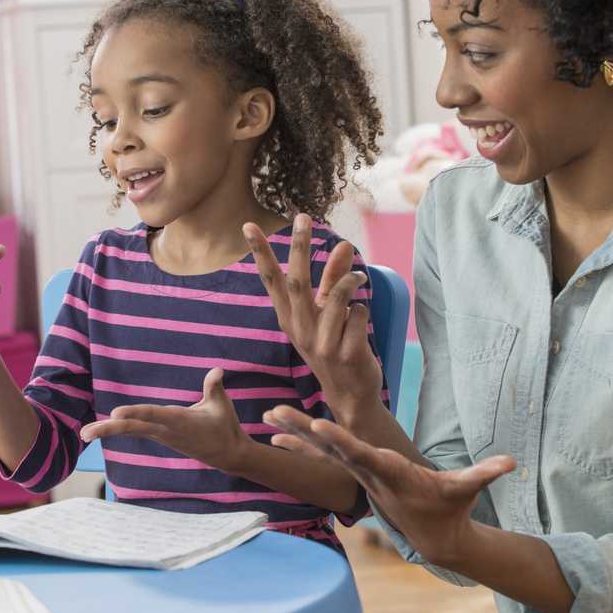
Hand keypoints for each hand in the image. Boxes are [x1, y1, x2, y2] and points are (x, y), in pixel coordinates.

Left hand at [79, 368, 253, 472]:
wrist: (226, 454)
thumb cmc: (224, 426)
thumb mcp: (222, 405)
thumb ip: (214, 387)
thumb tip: (217, 370)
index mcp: (180, 422)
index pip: (154, 415)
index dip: (135, 413)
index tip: (116, 413)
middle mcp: (166, 431)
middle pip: (133, 428)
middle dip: (109, 430)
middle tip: (85, 434)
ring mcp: (161, 436)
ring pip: (131, 431)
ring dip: (108, 431)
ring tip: (84, 433)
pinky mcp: (159, 437)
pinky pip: (135, 431)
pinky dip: (118, 430)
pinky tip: (101, 429)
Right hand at [243, 213, 382, 422]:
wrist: (350, 395)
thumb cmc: (335, 347)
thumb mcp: (327, 314)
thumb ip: (334, 279)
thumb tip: (343, 243)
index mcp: (290, 319)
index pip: (272, 281)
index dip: (260, 253)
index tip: (248, 226)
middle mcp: (301, 330)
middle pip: (297, 281)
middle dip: (299, 247)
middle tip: (302, 217)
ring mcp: (322, 343)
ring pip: (336, 296)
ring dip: (350, 281)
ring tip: (359, 278)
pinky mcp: (346, 353)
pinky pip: (358, 314)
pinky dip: (363, 310)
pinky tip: (362, 320)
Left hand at [264, 405, 515, 564]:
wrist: (433, 538)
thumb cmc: (450, 508)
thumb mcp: (466, 491)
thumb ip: (484, 474)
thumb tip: (512, 462)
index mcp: (390, 473)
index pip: (362, 455)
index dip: (340, 441)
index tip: (318, 425)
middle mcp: (368, 473)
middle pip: (331, 449)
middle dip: (304, 431)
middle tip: (278, 412)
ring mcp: (359, 474)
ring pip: (323, 451)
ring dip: (296, 433)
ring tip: (269, 415)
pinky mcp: (356, 473)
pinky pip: (324, 457)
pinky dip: (301, 445)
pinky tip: (277, 434)